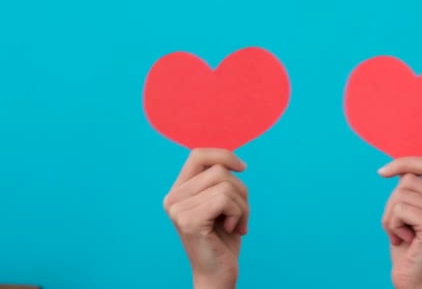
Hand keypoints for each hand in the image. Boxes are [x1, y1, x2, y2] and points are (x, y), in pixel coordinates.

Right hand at [163, 148, 248, 288]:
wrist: (218, 273)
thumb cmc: (223, 238)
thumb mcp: (222, 203)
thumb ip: (220, 180)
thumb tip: (235, 159)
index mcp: (178, 191)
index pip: (198, 154)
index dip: (224, 155)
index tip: (243, 168)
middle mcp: (173, 198)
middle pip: (219, 169)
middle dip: (240, 190)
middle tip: (240, 214)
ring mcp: (178, 209)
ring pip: (225, 184)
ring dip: (242, 205)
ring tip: (237, 224)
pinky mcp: (188, 220)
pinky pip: (225, 199)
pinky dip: (239, 213)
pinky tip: (232, 229)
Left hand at [379, 157, 421, 288]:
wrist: (416, 278)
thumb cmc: (409, 244)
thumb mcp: (411, 209)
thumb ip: (411, 188)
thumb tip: (396, 166)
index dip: (402, 162)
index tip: (381, 173)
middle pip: (408, 180)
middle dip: (392, 202)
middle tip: (399, 225)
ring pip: (401, 194)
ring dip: (391, 215)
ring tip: (402, 233)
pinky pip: (399, 209)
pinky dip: (392, 225)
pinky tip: (405, 240)